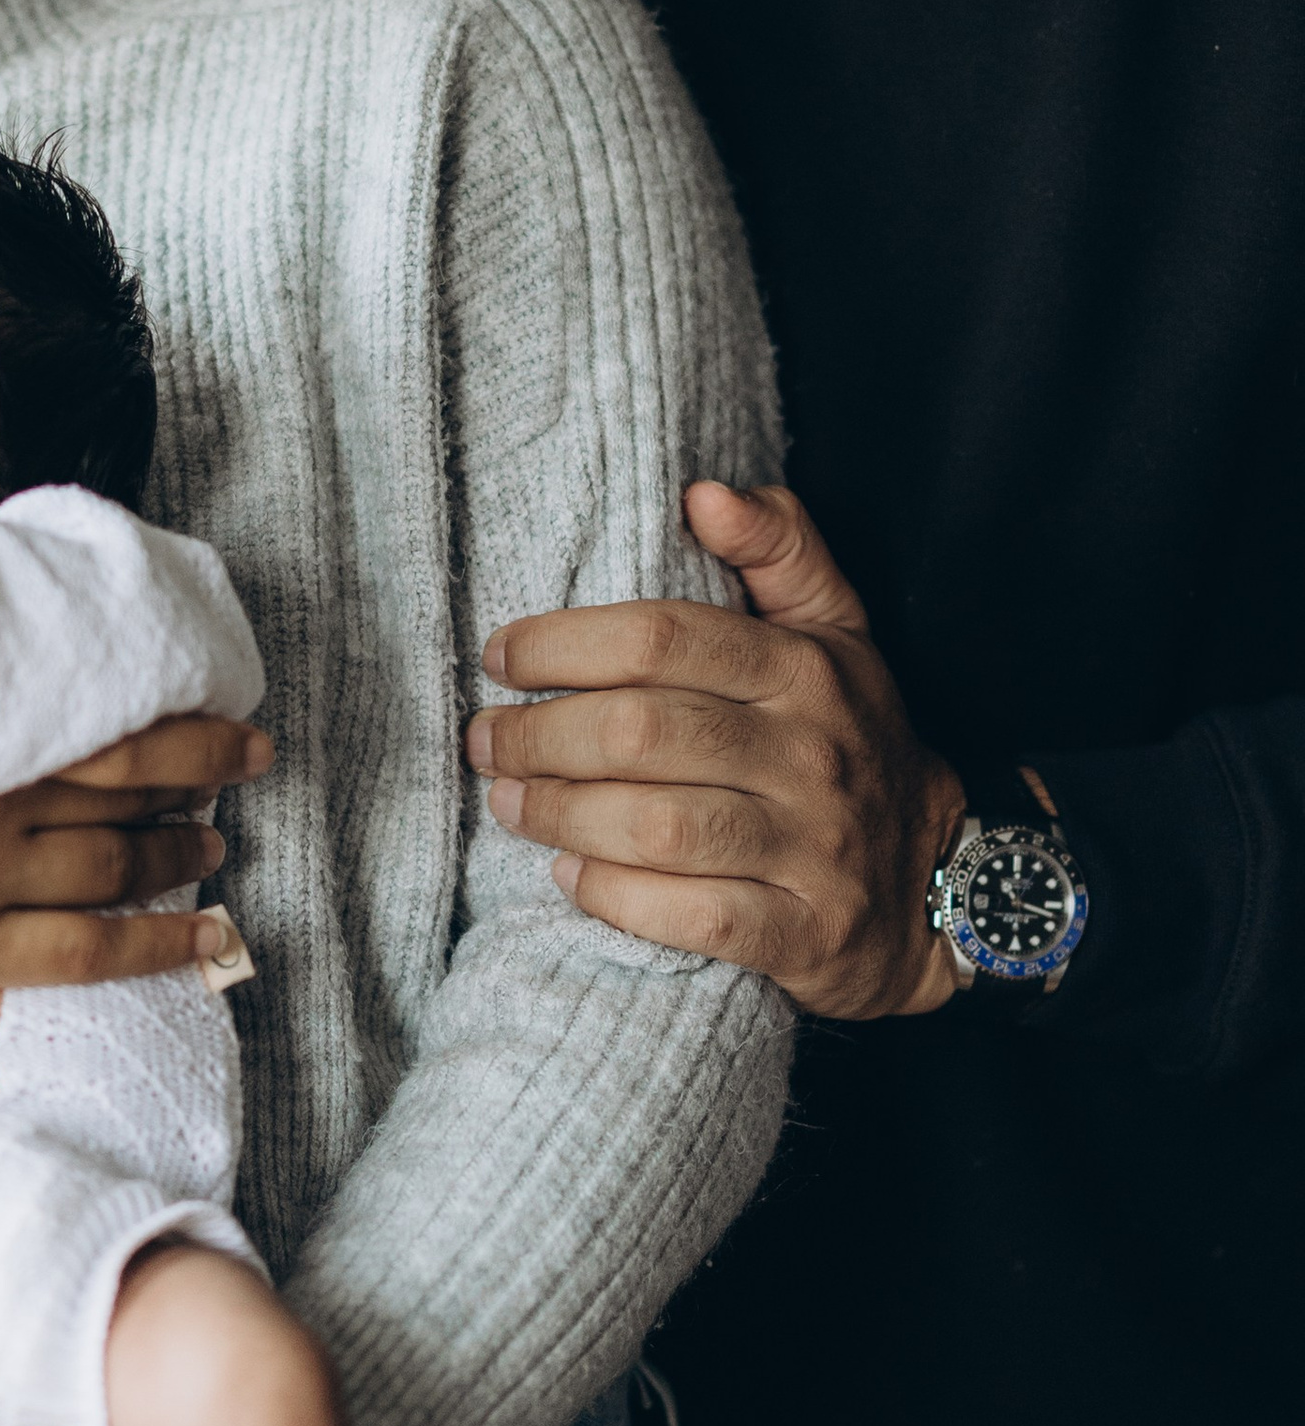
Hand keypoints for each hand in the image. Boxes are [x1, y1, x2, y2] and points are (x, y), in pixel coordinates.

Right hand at [0, 710, 269, 1083]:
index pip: (94, 718)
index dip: (176, 719)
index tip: (228, 713)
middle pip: (123, 784)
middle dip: (200, 774)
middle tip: (249, 760)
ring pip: (113, 863)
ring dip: (178, 853)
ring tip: (212, 846)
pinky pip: (88, 952)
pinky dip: (160, 942)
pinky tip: (207, 936)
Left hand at [464, 482, 968, 1020]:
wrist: (939, 880)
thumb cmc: (851, 738)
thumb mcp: (835, 631)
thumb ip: (778, 548)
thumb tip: (703, 492)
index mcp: (803, 671)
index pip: (661, 639)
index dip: (561, 644)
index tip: (500, 657)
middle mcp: (809, 756)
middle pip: (641, 735)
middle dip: (539, 737)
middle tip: (486, 741)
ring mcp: (811, 849)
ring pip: (656, 829)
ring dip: (559, 815)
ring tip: (508, 802)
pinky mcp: (803, 933)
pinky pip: (691, 918)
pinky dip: (615, 897)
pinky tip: (569, 875)